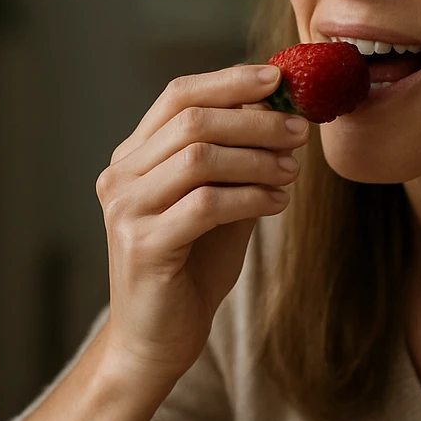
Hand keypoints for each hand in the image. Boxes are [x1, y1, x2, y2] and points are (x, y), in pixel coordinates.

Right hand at [95, 64, 306, 384]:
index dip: (230, 80)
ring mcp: (127, 211)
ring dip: (257, 158)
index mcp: (133, 158)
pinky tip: (277, 203)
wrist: (156, 341)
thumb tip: (283, 113)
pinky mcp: (143, 246)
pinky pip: (207, 205)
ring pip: (200, 157)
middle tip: (299, 132)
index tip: (278, 79)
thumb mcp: (218, 204)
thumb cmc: (191, 269)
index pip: (178, 96)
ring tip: (292, 172)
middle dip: (255, 120)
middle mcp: (121, 177)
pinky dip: (251, 197)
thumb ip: (237, 162)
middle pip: (193, 120)